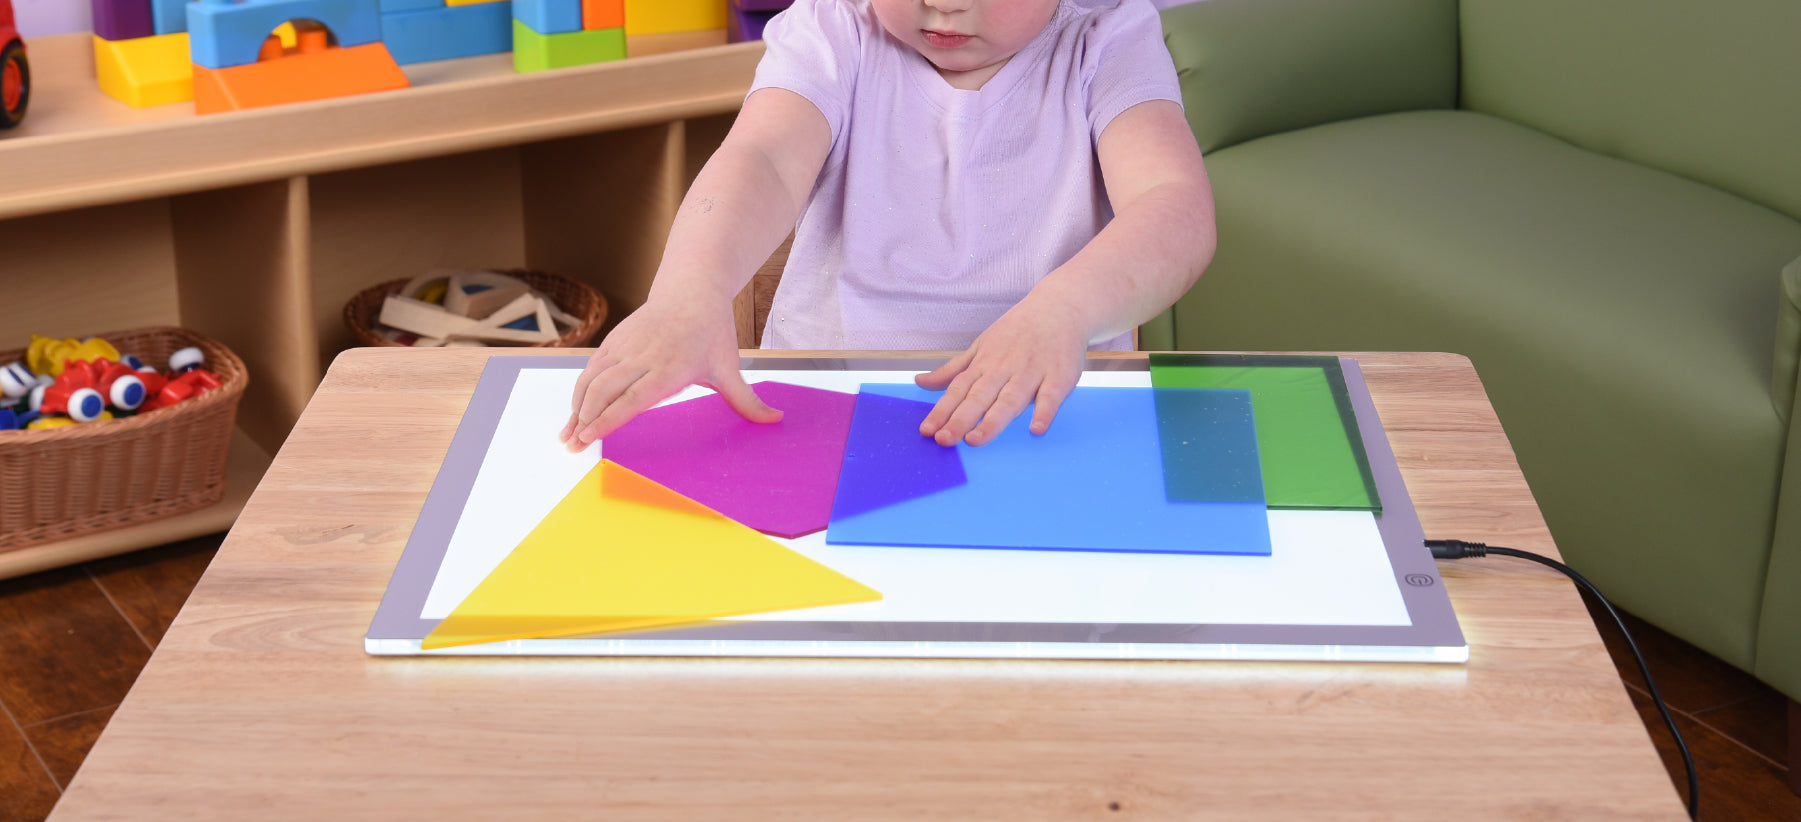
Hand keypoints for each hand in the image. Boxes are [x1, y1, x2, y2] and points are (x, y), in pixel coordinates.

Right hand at [559, 298, 779, 450]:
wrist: (691, 289)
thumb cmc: (711, 331)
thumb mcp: (730, 367)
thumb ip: (747, 401)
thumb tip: (776, 421)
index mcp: (670, 368)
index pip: (633, 397)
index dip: (608, 418)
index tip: (590, 435)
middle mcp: (643, 357)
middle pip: (605, 391)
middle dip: (584, 419)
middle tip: (572, 445)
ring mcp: (626, 347)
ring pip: (593, 379)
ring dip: (576, 408)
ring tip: (567, 434)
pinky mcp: (615, 341)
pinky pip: (591, 368)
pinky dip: (580, 391)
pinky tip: (576, 410)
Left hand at [915, 301, 1087, 446]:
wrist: (1060, 306)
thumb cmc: (1018, 331)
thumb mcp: (980, 346)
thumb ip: (953, 370)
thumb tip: (920, 382)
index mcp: (984, 364)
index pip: (958, 389)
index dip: (942, 410)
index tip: (927, 430)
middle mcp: (1004, 369)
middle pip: (980, 397)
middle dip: (961, 419)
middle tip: (944, 440)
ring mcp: (1032, 372)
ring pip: (1010, 399)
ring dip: (993, 420)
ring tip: (976, 439)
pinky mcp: (1059, 377)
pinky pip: (1051, 397)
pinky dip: (1044, 412)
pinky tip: (1036, 429)